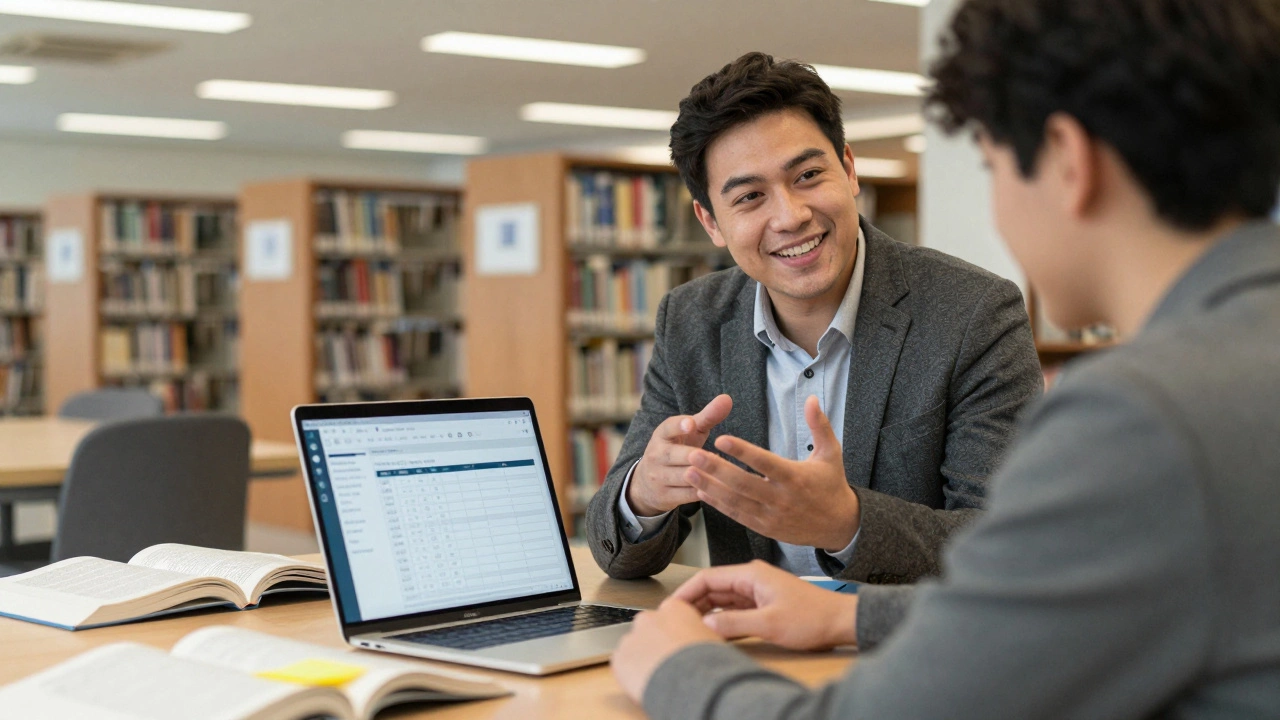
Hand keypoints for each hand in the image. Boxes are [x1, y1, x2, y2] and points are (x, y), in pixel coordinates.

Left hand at [611, 597, 724, 703]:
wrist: (688, 681)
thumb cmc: (705, 660)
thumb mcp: (712, 639)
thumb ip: (699, 633)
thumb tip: (699, 640)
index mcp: (674, 608)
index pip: (670, 614)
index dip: (675, 631)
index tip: (679, 644)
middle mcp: (649, 618)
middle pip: (649, 628)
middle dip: (656, 642)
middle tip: (670, 661)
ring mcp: (631, 637)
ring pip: (634, 647)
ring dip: (643, 657)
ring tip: (659, 675)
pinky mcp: (619, 658)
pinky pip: (623, 664)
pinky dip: (631, 673)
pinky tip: (646, 682)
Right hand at [629, 394, 733, 515]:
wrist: (647, 484)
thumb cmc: (677, 450)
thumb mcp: (690, 433)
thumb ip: (708, 417)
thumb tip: (727, 398)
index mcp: (662, 435)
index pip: (668, 427)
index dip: (679, 425)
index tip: (691, 423)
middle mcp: (656, 455)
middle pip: (675, 455)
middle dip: (694, 456)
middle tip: (711, 456)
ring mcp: (658, 477)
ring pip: (683, 477)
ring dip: (703, 476)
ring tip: (722, 474)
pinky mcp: (664, 496)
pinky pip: (686, 495)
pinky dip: (704, 492)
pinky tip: (720, 490)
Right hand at [674, 560, 858, 649]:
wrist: (840, 622)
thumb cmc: (813, 617)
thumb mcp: (769, 623)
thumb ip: (734, 624)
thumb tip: (705, 626)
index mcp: (751, 574)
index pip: (707, 578)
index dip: (685, 592)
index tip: (670, 607)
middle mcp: (751, 579)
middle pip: (711, 588)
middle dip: (692, 603)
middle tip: (675, 620)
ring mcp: (757, 592)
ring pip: (721, 600)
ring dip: (705, 612)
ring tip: (688, 627)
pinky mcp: (762, 605)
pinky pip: (733, 610)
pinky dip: (721, 620)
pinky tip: (713, 632)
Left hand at [686, 396, 859, 550]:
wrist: (839, 526)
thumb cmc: (832, 484)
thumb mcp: (831, 453)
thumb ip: (819, 425)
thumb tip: (811, 398)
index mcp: (795, 477)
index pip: (764, 463)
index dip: (742, 451)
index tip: (721, 438)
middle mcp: (781, 498)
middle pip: (743, 484)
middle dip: (716, 470)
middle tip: (693, 455)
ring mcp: (771, 516)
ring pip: (736, 501)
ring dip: (710, 487)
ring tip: (688, 472)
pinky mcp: (765, 528)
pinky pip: (737, 515)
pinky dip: (718, 504)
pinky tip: (701, 492)